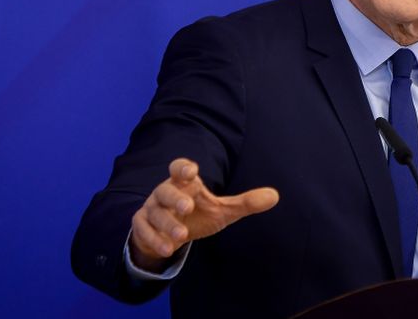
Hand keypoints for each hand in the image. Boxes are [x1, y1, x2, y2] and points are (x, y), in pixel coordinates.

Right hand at [129, 158, 278, 271]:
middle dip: (175, 198)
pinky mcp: (143, 226)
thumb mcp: (222, 210)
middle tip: (188, 206)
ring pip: (154, 213)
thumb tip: (275, 196)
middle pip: (165, 191)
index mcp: (183, 183)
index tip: (192, 171)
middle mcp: (165, 193)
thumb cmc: (196, 215)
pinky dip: (154, 239)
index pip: (179, 168)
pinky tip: (168, 249)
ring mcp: (151, 209)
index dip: (183, 168)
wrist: (168, 234)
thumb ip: (245, 203)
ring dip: (167, 224)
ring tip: (181, 236)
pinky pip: (143, 230)